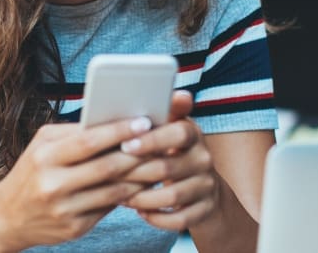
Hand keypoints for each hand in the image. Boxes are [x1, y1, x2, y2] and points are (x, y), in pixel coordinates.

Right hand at [0, 117, 151, 249]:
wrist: (7, 217)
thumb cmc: (31, 171)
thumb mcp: (42, 146)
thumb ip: (73, 133)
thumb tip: (114, 120)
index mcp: (44, 157)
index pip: (88, 141)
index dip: (119, 131)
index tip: (144, 121)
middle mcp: (53, 185)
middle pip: (107, 167)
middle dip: (138, 153)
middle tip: (162, 140)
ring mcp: (65, 210)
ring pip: (114, 190)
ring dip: (140, 176)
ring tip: (159, 161)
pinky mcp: (75, 228)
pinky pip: (109, 208)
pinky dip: (129, 195)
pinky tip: (142, 184)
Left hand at [119, 90, 220, 230]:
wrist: (205, 189)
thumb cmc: (172, 152)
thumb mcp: (167, 129)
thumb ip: (156, 115)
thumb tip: (144, 97)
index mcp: (192, 133)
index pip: (178, 132)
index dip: (152, 140)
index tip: (125, 145)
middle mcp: (204, 158)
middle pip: (168, 167)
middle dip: (135, 173)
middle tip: (109, 176)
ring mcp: (207, 185)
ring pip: (172, 196)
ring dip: (142, 198)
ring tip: (120, 196)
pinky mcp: (205, 210)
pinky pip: (179, 219)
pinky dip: (156, 218)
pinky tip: (140, 211)